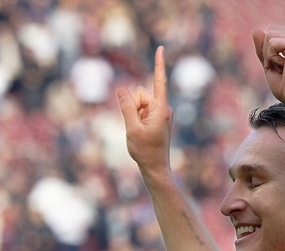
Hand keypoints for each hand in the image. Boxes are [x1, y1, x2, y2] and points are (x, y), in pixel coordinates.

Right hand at [116, 47, 172, 177]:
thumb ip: (126, 106)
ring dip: (135, 114)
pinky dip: (137, 119)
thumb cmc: (145, 151)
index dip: (159, 64)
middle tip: (137, 127)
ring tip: (140, 132)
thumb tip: (121, 88)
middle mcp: (163, 108)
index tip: (160, 48)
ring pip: (139, 103)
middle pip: (140, 94)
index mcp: (161, 109)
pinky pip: (141, 111)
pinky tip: (141, 133)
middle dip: (134, 106)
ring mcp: (160, 113)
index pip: (159, 81)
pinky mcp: (156, 118)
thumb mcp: (132, 128)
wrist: (155, 169)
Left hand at [252, 23, 284, 112]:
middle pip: (270, 30)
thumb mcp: (270, 68)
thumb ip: (263, 50)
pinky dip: (271, 58)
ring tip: (283, 70)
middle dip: (267, 52)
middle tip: (281, 70)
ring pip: (269, 37)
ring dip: (269, 56)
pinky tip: (284, 68)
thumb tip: (256, 29)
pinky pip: (271, 44)